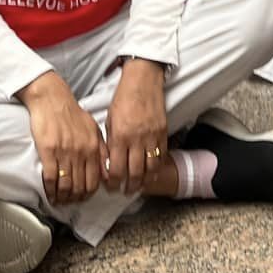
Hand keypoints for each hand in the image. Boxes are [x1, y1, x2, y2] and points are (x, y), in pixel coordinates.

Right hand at [19, 71, 104, 204]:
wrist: (52, 100)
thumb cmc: (72, 114)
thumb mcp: (94, 130)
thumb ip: (102, 150)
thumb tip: (106, 171)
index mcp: (94, 148)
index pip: (95, 180)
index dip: (89, 193)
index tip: (83, 198)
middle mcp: (81, 152)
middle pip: (81, 186)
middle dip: (75, 198)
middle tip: (70, 202)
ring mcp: (65, 152)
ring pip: (66, 185)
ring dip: (63, 197)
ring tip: (59, 200)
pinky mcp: (49, 151)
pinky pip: (51, 178)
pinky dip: (50, 190)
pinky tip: (49, 194)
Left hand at [103, 58, 168, 194]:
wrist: (143, 81)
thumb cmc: (124, 98)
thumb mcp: (110, 121)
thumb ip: (110, 143)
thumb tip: (109, 163)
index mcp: (120, 136)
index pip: (116, 169)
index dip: (113, 182)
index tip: (111, 187)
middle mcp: (137, 139)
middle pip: (135, 173)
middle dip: (129, 187)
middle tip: (125, 191)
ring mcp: (152, 137)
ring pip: (150, 169)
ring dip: (144, 181)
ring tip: (139, 186)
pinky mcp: (163, 133)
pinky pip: (161, 156)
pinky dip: (156, 168)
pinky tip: (151, 173)